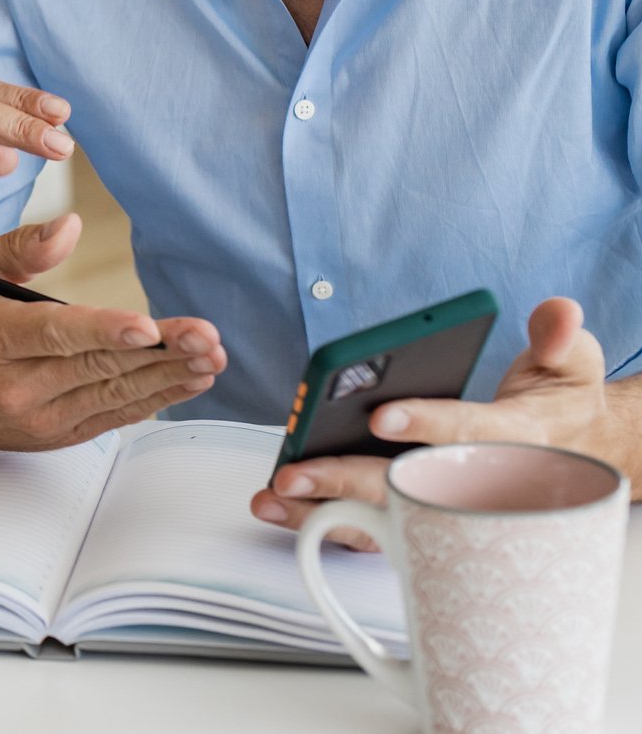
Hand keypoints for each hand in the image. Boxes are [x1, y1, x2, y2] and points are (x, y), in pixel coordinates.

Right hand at [0, 215, 227, 449]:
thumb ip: (22, 247)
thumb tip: (71, 228)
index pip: (54, 335)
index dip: (104, 332)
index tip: (147, 326)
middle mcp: (13, 384)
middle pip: (96, 368)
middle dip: (158, 353)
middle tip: (204, 337)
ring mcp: (36, 417)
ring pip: (112, 395)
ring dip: (167, 377)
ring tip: (209, 357)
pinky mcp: (54, 436)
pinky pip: (111, 418)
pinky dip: (154, 400)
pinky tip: (187, 381)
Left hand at [253, 298, 617, 549]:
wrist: (571, 454)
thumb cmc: (560, 406)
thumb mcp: (574, 364)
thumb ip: (561, 336)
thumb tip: (558, 318)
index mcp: (512, 440)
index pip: (467, 431)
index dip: (425, 424)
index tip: (379, 415)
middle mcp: (472, 481)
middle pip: (406, 484)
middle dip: (348, 478)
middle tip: (294, 471)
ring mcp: (442, 503)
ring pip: (381, 515)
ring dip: (321, 509)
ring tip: (270, 495)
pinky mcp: (421, 515)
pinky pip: (371, 526)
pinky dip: (323, 519)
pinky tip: (280, 506)